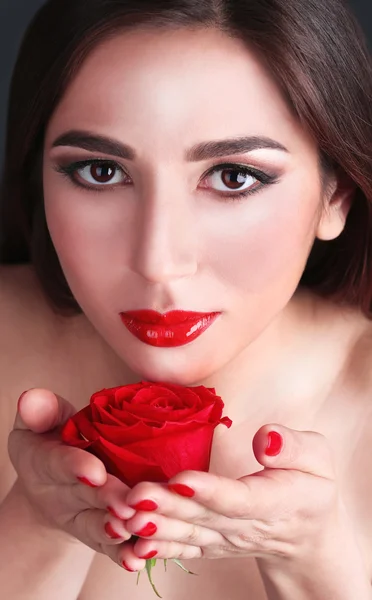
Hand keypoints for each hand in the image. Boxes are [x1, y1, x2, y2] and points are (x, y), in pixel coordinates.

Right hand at [7, 389, 135, 565]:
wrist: (50, 481)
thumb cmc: (51, 437)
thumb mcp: (40, 420)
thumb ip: (40, 411)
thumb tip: (32, 398)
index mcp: (46, 461)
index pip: (61, 463)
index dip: (77, 467)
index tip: (96, 472)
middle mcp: (62, 493)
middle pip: (86, 497)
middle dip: (106, 500)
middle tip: (126, 504)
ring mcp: (80, 516)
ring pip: (98, 525)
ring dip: (114, 530)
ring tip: (132, 530)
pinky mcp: (97, 533)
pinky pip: (108, 547)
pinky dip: (121, 554)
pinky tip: (137, 559)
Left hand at [119, 424, 343, 570]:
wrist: (307, 535)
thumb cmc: (311, 485)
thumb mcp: (317, 459)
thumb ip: (293, 447)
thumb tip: (265, 440)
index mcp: (275, 501)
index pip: (238, 498)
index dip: (209, 490)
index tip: (180, 479)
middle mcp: (246, 526)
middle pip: (204, 517)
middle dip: (168, 505)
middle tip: (134, 495)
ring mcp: (226, 540)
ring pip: (188, 534)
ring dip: (156, 526)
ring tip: (125, 516)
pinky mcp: (212, 544)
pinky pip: (184, 549)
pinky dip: (159, 548)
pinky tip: (133, 544)